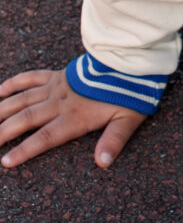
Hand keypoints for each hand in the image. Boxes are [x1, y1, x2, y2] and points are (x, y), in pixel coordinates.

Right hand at [0, 68, 146, 168]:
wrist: (128, 60)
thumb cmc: (129, 92)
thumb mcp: (127, 120)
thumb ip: (114, 141)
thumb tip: (103, 163)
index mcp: (75, 116)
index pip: (45, 137)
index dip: (25, 150)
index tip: (5, 162)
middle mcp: (61, 102)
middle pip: (26, 118)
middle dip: (4, 132)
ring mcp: (57, 86)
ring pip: (23, 99)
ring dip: (3, 110)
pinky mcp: (58, 74)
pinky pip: (32, 77)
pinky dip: (14, 83)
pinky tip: (0, 91)